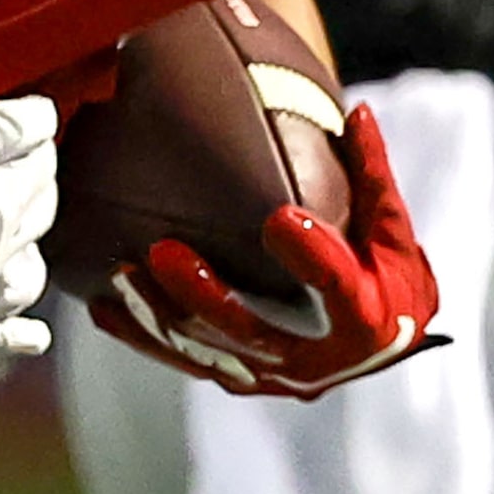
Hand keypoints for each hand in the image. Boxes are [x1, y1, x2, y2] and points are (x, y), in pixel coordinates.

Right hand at [0, 96, 58, 359]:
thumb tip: (45, 118)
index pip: (40, 170)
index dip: (30, 146)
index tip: (16, 136)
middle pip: (39, 219)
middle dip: (31, 190)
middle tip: (5, 172)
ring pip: (28, 279)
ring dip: (27, 255)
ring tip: (8, 239)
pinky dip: (21, 335)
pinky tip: (31, 333)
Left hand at [88, 104, 441, 397]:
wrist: (378, 341)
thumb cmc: (384, 276)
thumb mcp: (390, 231)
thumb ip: (372, 177)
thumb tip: (356, 114)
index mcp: (368, 321)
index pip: (337, 289)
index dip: (311, 256)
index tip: (281, 217)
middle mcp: (317, 361)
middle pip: (254, 334)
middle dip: (206, 296)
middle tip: (163, 252)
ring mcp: (273, 376)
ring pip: (209, 351)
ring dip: (161, 315)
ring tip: (124, 273)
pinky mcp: (239, 378)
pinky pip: (185, 359)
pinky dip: (143, 335)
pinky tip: (104, 309)